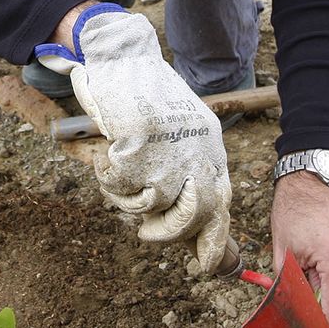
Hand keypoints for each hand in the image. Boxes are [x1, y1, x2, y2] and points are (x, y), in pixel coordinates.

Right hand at [38, 6, 231, 272]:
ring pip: (151, 206)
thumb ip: (188, 176)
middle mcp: (196, 154)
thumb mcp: (183, 135)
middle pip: (192, 218)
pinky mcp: (137, 149)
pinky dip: (108, 176)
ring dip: (130, 200)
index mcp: (211, 151)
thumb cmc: (148, 99)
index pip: (221, 208)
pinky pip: (120, 186)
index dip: (215, 244)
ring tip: (122, 177)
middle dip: (168, 234)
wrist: (125, 58)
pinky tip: (107, 154)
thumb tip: (192, 230)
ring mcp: (167, 152)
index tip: (207, 268)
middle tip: (148, 231)